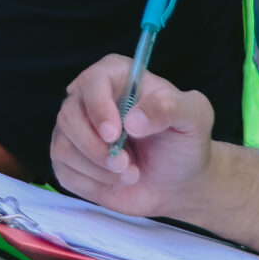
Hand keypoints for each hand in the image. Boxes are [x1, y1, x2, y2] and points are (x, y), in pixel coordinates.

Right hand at [49, 55, 216, 217]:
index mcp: (116, 76)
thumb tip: (133, 119)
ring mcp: (75, 129)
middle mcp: (89, 98)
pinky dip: (91, 183)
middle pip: (69, 115)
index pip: (93, 82)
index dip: (98, 108)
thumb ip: (172, 107)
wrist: (177, 182)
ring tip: (129, 174)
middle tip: (126, 164)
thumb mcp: (195, 118)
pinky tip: (115, 181)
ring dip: (97, 169)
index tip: (113, 134)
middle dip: (96, 148)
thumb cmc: (184, 142)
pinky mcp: (69, 159)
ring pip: (63, 147)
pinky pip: (63, 171)